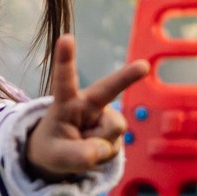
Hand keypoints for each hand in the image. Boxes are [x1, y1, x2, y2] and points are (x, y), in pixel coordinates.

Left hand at [23, 36, 148, 181]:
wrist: (61, 156)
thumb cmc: (53, 149)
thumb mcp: (56, 158)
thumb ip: (77, 156)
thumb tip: (103, 149)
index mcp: (66, 102)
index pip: (65, 80)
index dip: (65, 59)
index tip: (66, 38)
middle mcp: (88, 104)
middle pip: (109, 88)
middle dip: (127, 76)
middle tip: (143, 66)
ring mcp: (105, 116)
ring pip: (113, 131)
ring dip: (99, 147)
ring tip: (83, 148)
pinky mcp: (115, 129)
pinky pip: (116, 146)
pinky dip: (105, 155)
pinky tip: (94, 151)